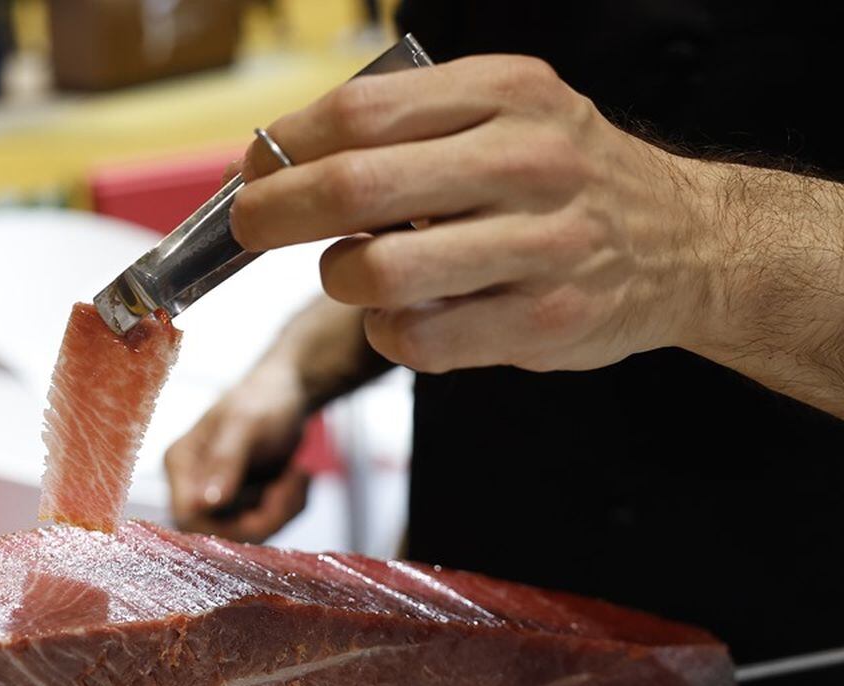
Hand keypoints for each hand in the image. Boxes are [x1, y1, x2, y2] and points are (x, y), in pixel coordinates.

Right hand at [164, 361, 310, 542]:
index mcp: (182, 464)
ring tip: (299, 473)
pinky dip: (290, 505)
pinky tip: (297, 476)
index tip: (267, 498)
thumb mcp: (245, 424)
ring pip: (250, 532)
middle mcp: (195, 486)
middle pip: (222, 532)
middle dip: (266, 515)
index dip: (226, 522)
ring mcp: (221, 498)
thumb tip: (204, 504)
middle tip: (294, 483)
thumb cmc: (263, 399)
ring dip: (283, 508)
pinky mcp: (245, 505)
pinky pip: (268, 525)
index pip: (188, 517)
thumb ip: (224, 461)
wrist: (290, 393)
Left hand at [230, 55, 719, 373]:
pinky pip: (417, 339)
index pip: (359, 112)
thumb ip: (405, 128)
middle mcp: (526, 161)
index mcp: (506, 92)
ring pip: (379, 272)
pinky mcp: (542, 320)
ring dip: (340, 278)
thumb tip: (275, 161)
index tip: (254, 170)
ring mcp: (540, 245)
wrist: (685, 242)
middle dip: (274, 214)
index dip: (285, 147)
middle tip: (252, 228)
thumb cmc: (565, 178)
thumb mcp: (505, 113)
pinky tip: (402, 317)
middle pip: (354, 186)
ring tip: (354, 271)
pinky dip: (387, 333)